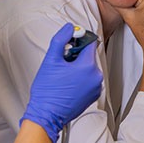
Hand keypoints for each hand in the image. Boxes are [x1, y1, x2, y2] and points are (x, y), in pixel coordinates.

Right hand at [21, 23, 102, 142]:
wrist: (47, 114)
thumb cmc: (47, 91)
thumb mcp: (51, 59)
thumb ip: (61, 39)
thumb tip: (70, 27)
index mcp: (88, 67)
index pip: (89, 43)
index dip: (77, 41)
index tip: (67, 45)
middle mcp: (96, 77)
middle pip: (89, 56)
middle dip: (76, 56)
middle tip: (62, 64)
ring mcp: (96, 88)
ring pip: (89, 68)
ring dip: (78, 68)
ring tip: (63, 76)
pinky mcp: (93, 96)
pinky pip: (89, 80)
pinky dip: (81, 79)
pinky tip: (68, 84)